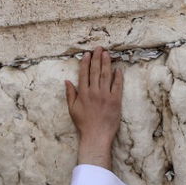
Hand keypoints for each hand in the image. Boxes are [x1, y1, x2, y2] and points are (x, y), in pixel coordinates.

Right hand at [65, 47, 122, 169]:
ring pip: (106, 75)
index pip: (84, 74)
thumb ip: (70, 94)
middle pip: (96, 71)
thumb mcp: (72, 109)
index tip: (87, 54)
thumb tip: (67, 81)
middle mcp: (94, 92)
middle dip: (96, 58)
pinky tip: (118, 69)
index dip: (85, 62)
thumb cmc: (83, 124)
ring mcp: (105, 96)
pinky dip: (118, 77)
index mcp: (83, 93)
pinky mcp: (116, 101)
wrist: (96, 136)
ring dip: (106, 63)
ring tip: (107, 53)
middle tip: (98, 48)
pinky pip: (118, 86)